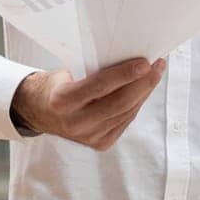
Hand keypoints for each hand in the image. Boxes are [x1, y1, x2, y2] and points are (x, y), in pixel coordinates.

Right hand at [10, 57, 165, 150]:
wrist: (41, 112)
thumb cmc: (57, 84)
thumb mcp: (66, 72)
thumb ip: (92, 70)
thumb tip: (129, 55)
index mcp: (62, 101)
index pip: (100, 86)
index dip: (125, 74)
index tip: (145, 62)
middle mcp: (75, 123)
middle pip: (119, 102)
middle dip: (143, 83)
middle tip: (157, 65)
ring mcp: (88, 137)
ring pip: (126, 112)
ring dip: (144, 92)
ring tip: (155, 73)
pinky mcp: (100, 143)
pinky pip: (125, 120)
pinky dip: (137, 103)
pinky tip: (144, 89)